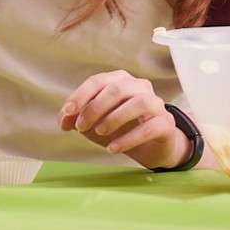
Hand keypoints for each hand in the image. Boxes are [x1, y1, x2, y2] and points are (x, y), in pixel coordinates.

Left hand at [59, 70, 189, 170]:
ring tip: (99, 133)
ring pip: (138, 102)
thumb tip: (63, 121)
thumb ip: (77, 118)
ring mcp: (156, 103)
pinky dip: (129, 138)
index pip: (98, 81)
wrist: (151, 146)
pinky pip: (149, 127)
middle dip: (95, 108)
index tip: (68, 112)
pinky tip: (113, 148)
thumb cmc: (121, 127)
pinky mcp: (166, 123)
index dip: (81, 95)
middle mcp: (139, 86)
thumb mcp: (94, 123)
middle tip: (81, 126)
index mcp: (120, 80)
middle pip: (117, 89)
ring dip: (114, 118)